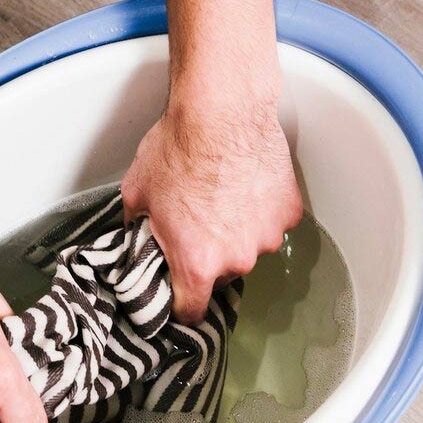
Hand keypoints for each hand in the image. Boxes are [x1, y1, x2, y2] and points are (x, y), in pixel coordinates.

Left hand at [121, 93, 301, 322]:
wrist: (221, 111)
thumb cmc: (178, 148)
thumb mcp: (136, 193)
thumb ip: (135, 228)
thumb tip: (133, 239)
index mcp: (197, 263)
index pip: (191, 310)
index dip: (180, 303)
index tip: (177, 294)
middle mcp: (237, 258)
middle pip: (221, 275)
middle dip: (208, 256)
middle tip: (196, 222)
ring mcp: (267, 236)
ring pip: (249, 247)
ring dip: (236, 231)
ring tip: (221, 194)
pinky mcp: (288, 212)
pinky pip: (270, 222)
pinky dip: (259, 210)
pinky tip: (244, 184)